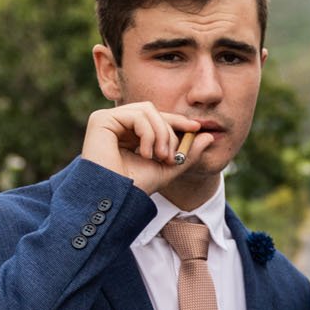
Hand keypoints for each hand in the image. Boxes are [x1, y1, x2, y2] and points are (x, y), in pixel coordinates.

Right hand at [83, 101, 212, 194]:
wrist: (115, 199)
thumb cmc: (135, 187)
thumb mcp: (168, 169)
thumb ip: (187, 153)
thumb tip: (209, 136)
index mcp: (128, 133)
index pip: (155, 118)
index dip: (176, 121)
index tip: (196, 129)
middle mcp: (116, 124)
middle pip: (154, 112)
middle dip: (170, 132)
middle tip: (172, 157)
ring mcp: (108, 120)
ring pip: (148, 111)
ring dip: (161, 133)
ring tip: (160, 157)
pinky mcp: (101, 119)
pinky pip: (137, 115)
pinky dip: (148, 133)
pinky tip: (145, 154)